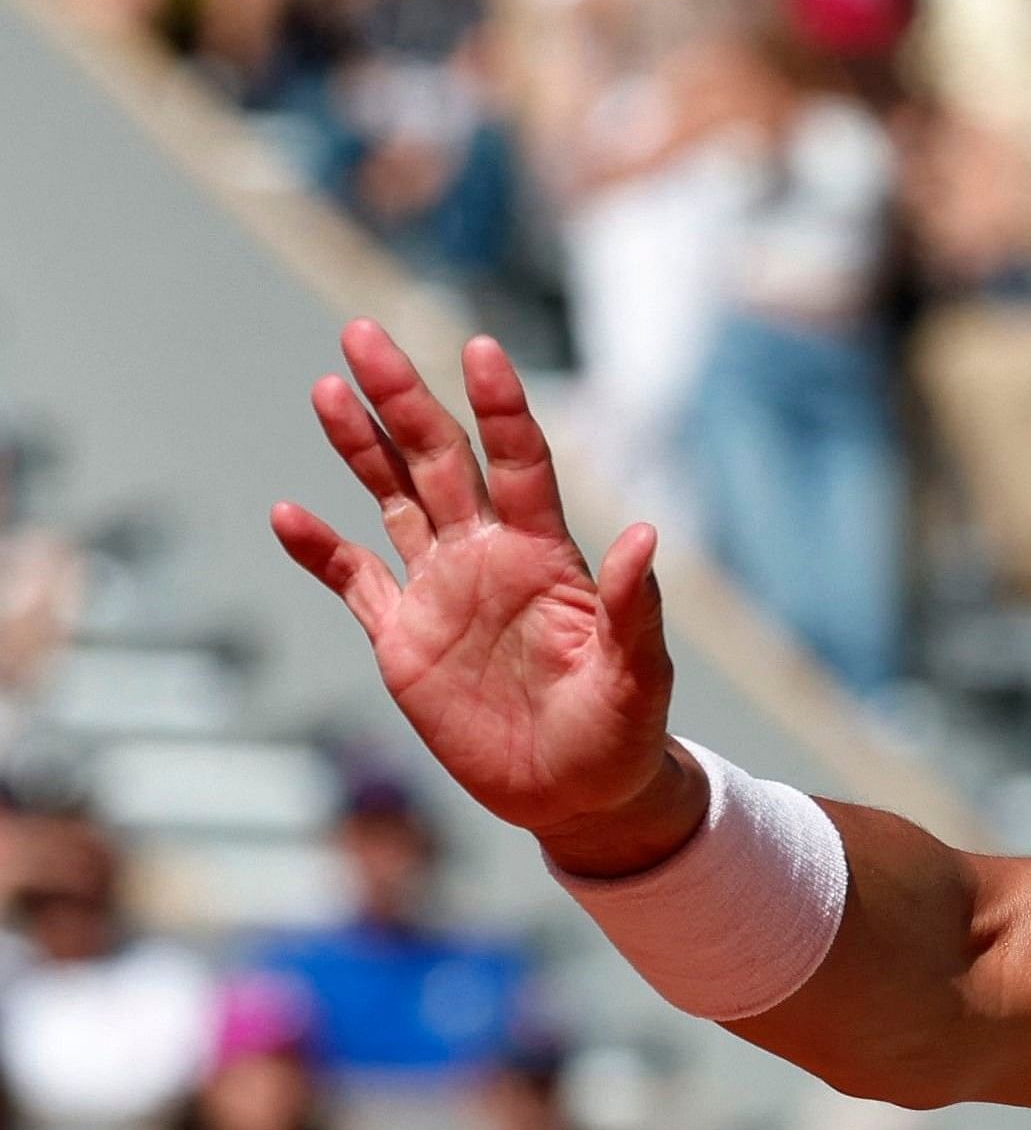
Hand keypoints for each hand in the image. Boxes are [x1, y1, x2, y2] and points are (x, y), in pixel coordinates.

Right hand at [272, 322, 699, 873]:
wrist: (578, 795)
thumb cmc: (622, 734)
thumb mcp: (636, 675)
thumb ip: (633, 608)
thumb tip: (643, 537)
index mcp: (547, 556)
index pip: (521, 463)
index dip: (500, 409)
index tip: (479, 349)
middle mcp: (489, 557)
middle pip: (440, 460)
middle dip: (403, 399)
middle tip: (362, 335)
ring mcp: (443, 592)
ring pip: (394, 501)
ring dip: (360, 447)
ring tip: (328, 388)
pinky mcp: (404, 640)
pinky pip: (354, 583)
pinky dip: (321, 552)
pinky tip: (288, 515)